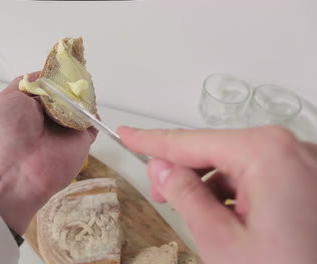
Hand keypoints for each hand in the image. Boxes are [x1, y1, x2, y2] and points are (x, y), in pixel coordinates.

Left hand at [0, 72, 96, 234]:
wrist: (16, 173)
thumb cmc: (7, 133)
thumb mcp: (8, 99)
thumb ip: (29, 83)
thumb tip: (47, 73)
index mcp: (30, 105)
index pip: (49, 84)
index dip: (57, 73)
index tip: (66, 61)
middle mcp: (48, 115)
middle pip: (67, 92)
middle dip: (72, 82)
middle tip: (77, 73)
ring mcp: (66, 128)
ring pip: (81, 105)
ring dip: (83, 96)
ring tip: (81, 88)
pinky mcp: (81, 141)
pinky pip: (92, 123)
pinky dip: (93, 114)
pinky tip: (88, 107)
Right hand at [118, 126, 316, 263]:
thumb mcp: (220, 239)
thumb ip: (185, 196)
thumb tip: (163, 169)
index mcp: (265, 153)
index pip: (190, 141)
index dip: (152, 141)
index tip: (128, 134)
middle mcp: (288, 148)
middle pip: (215, 151)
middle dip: (184, 172)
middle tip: (159, 194)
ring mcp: (302, 163)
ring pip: (236, 165)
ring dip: (211, 186)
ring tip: (200, 217)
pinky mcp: (307, 179)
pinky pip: (259, 175)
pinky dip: (236, 192)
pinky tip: (229, 217)